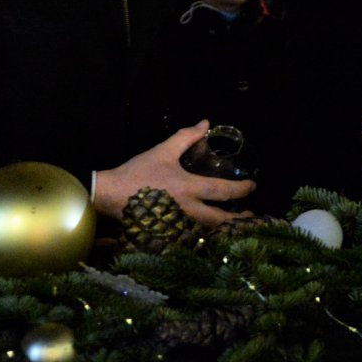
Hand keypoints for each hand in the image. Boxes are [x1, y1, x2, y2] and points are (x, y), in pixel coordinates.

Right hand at [93, 122, 255, 224]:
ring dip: (222, 229)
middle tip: (251, 216)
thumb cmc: (138, 173)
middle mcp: (186, 210)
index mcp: (188, 188)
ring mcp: (176, 225)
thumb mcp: (163, 151)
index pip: (222, 191)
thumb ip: (186, 137)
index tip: (252, 186)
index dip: (240, 189)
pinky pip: (190, 238)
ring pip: (206, 232)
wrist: (109, 195)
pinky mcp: (165, 234)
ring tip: (233, 224)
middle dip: (238, 220)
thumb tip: (206, 123)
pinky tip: (207, 232)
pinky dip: (203, 235)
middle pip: (219, 220)